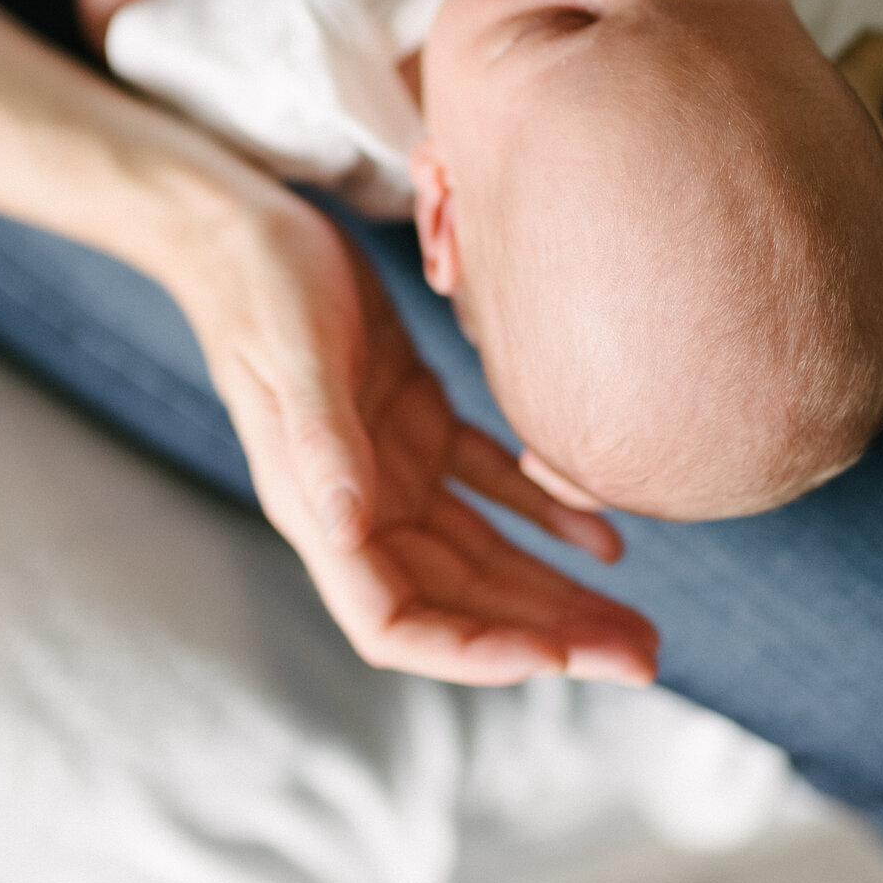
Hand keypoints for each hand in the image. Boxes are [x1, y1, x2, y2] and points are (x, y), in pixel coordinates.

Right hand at [170, 186, 661, 685]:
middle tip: (642, 659)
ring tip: (637, 626)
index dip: (472, 653)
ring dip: (558, 592)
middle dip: (548, 638)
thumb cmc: (260, 284)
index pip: (395, 623)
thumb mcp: (295, 356)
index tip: (554, 659)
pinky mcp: (414, 424)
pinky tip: (605, 538)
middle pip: (461, 604)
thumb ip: (321, 442)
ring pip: (486, 556)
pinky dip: (547, 515)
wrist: (240, 223)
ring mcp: (389, 470)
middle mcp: (357, 508)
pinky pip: (490, 488)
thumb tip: (343, 530)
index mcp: (319, 511)